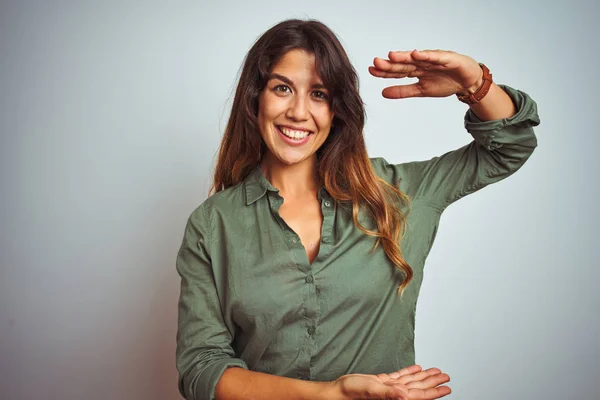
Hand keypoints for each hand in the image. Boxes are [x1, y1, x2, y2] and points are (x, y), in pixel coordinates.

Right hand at [329, 364, 450, 398]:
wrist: (337, 391)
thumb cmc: (350, 394)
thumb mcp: (371, 390)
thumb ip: (389, 393)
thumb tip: (405, 396)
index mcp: (394, 398)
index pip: (419, 395)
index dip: (434, 392)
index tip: (446, 388)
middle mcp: (394, 394)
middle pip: (418, 388)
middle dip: (432, 383)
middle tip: (446, 377)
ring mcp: (388, 389)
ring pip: (410, 382)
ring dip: (423, 377)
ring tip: (435, 372)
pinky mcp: (381, 383)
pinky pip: (399, 377)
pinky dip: (408, 372)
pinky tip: (416, 368)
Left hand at [368, 49, 482, 98]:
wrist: (467, 82)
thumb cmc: (445, 82)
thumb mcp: (421, 90)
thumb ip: (402, 91)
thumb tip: (382, 93)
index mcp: (415, 70)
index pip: (396, 71)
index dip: (384, 72)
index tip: (371, 71)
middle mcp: (422, 63)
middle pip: (403, 64)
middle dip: (390, 64)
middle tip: (375, 62)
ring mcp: (433, 59)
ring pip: (416, 58)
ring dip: (404, 57)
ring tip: (391, 56)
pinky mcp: (447, 58)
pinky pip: (435, 57)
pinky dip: (426, 55)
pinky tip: (416, 54)